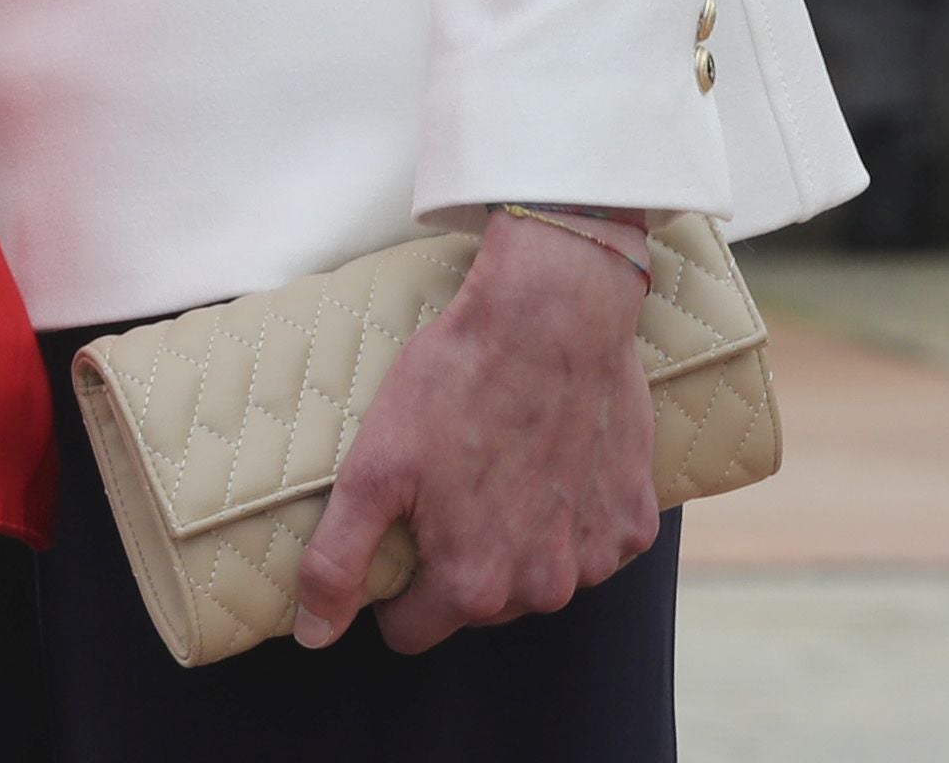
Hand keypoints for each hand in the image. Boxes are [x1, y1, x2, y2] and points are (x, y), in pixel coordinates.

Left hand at [290, 210, 661, 656]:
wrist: (553, 313)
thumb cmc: (458, 382)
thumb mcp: (374, 468)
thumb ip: (337, 563)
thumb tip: (313, 635)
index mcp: (473, 586)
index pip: (411, 629)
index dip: (395, 584)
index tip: (402, 526)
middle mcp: (541, 588)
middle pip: (478, 604)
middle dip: (460, 558)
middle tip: (453, 482)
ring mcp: (597, 559)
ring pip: (537, 577)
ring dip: (520, 539)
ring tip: (504, 466)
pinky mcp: (635, 523)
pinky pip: (593, 544)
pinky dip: (574, 516)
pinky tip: (556, 462)